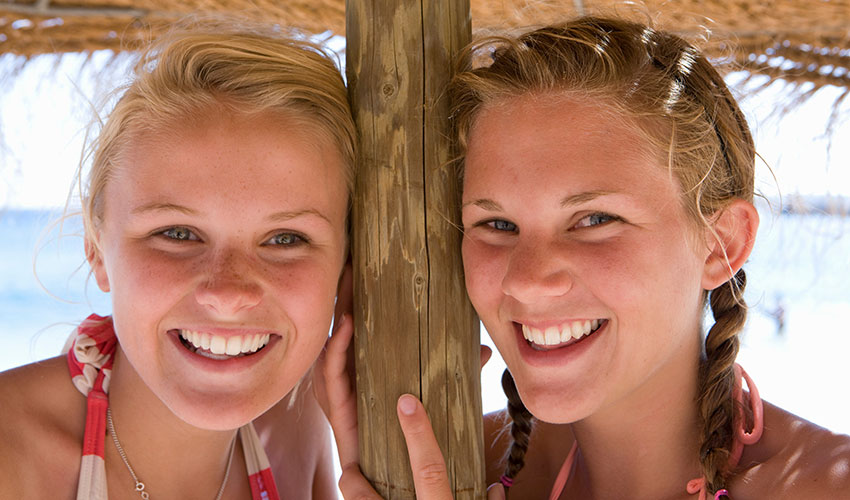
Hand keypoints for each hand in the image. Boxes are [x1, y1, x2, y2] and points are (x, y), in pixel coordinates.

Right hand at [315, 261, 498, 497]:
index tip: (368, 275)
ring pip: (331, 359)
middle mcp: (356, 395)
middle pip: (343, 343)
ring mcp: (346, 408)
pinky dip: (335, 354)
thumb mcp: (443, 406)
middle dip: (343, 307)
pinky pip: (332, 385)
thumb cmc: (424, 455)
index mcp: (374, 387)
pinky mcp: (343, 423)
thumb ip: (456, 379)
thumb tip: (481, 349)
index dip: (362, 309)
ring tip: (346, 293)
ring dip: (335, 324)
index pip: (363, 342)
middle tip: (351, 270)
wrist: (414, 494)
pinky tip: (344, 328)